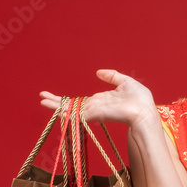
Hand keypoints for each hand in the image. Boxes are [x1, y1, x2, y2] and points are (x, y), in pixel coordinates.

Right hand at [40, 69, 157, 129]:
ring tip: (42, 102)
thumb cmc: (139, 99)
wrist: (144, 109)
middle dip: (57, 102)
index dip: (68, 100)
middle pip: (72, 106)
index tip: (55, 97)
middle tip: (42, 99)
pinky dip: (66, 113)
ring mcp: (94, 111)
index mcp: (101, 100)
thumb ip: (112, 76)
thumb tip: (98, 72)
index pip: (80, 101)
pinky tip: (56, 111)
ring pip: (71, 110)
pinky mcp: (95, 114)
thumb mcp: (125, 82)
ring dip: (56, 106)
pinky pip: (78, 114)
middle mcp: (95, 107)